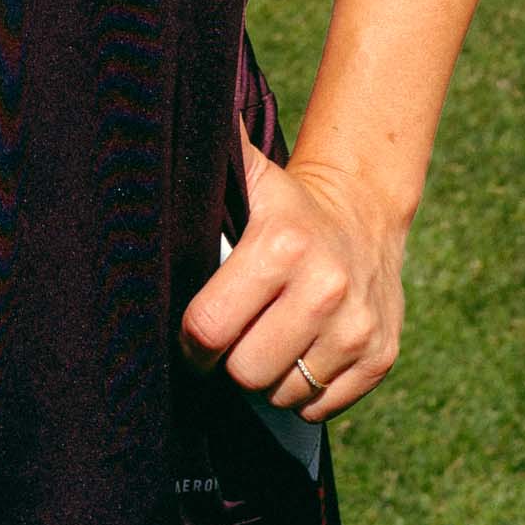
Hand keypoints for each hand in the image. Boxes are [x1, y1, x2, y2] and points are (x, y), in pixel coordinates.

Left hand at [181, 135, 406, 423]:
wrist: (365, 212)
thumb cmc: (284, 207)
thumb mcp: (246, 177)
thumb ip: (205, 158)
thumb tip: (144, 118)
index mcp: (282, 246)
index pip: (208, 329)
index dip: (193, 339)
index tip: (199, 330)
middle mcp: (326, 289)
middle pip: (245, 371)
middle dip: (232, 358)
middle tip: (240, 331)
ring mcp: (358, 328)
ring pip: (282, 394)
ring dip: (270, 375)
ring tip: (273, 336)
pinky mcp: (381, 357)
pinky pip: (319, 406)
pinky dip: (305, 389)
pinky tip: (304, 350)